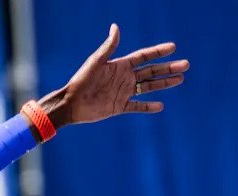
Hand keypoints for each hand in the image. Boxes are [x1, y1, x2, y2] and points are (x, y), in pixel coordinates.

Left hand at [43, 23, 188, 127]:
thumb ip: (108, 47)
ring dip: (164, 83)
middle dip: (168, 68)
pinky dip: (148, 106)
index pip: (143, 56)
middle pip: (151, 71)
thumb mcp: (96, 62)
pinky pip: (137, 106)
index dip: (158, 51)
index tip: (173, 47)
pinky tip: (160, 105)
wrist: (71, 104)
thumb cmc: (81, 81)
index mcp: (120, 66)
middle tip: (186, 65)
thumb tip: (115, 27)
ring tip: (180, 79)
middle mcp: (124, 78)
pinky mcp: (118, 106)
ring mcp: (123, 92)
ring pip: (148, 87)